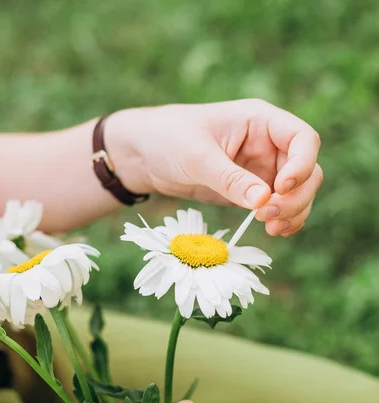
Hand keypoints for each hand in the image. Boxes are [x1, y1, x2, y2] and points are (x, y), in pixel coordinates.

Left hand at [106, 99, 322, 236]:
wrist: (144, 154)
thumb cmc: (168, 139)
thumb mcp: (197, 157)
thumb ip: (230, 179)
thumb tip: (262, 202)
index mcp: (260, 121)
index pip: (303, 139)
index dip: (302, 165)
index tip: (281, 189)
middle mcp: (268, 144)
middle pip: (308, 170)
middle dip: (296, 197)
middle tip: (268, 217)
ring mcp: (262, 169)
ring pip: (298, 193)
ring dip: (292, 212)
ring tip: (271, 229)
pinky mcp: (252, 191)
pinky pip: (279, 206)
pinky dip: (283, 220)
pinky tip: (272, 231)